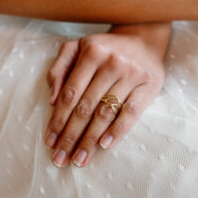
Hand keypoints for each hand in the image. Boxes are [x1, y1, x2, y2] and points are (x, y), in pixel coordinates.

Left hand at [43, 22, 169, 168]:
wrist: (143, 38)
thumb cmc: (104, 48)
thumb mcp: (78, 47)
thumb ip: (60, 68)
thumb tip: (52, 99)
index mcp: (91, 52)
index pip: (70, 93)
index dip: (58, 119)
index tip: (50, 141)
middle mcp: (111, 62)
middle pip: (86, 107)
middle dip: (70, 136)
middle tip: (60, 159)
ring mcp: (131, 74)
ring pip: (105, 113)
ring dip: (90, 140)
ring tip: (79, 159)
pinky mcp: (148, 85)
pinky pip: (131, 113)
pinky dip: (117, 130)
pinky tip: (104, 145)